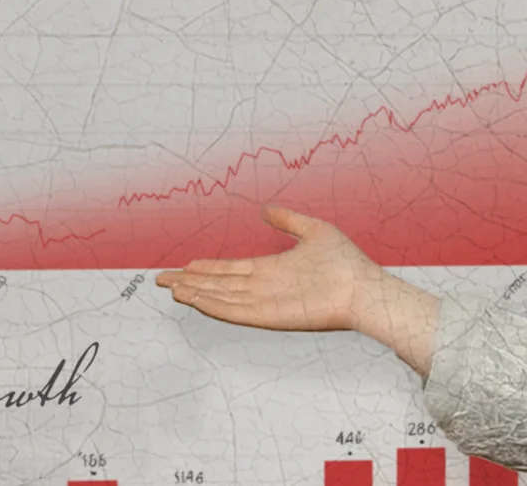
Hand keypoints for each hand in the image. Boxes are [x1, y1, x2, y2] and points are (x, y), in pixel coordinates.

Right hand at [154, 204, 387, 331]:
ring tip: (172, 288)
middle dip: (191, 282)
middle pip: (218, 285)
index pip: (230, 270)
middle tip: (163, 279)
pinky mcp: (270, 316)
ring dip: (196, 294)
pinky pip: (235, 312)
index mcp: (271, 270)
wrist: (363, 288)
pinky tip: (195, 299)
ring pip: (221, 299)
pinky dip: (212, 306)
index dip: (206, 268)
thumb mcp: (314, 230)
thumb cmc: (346, 263)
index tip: (186, 264)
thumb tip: (266, 209)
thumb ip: (287, 220)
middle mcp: (264, 287)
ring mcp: (265, 303)